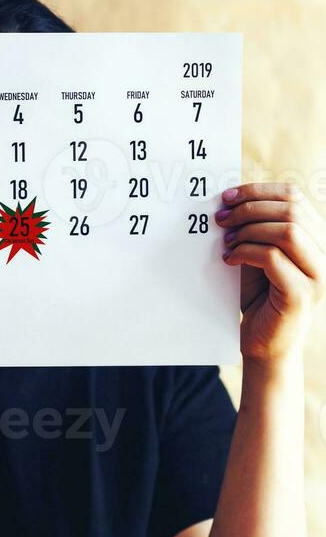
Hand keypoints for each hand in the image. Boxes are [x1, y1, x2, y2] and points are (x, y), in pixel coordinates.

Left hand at [217, 183, 325, 373]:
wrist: (263, 345)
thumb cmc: (258, 298)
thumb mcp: (256, 255)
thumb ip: (254, 229)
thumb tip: (229, 199)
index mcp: (314, 238)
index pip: (295, 197)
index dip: (259, 190)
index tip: (227, 196)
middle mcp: (322, 255)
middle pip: (291, 210)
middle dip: (250, 208)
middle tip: (220, 218)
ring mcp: (316, 276)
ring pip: (287, 231)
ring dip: (248, 230)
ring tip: (226, 241)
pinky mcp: (301, 295)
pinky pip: (274, 258)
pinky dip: (246, 252)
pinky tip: (229, 260)